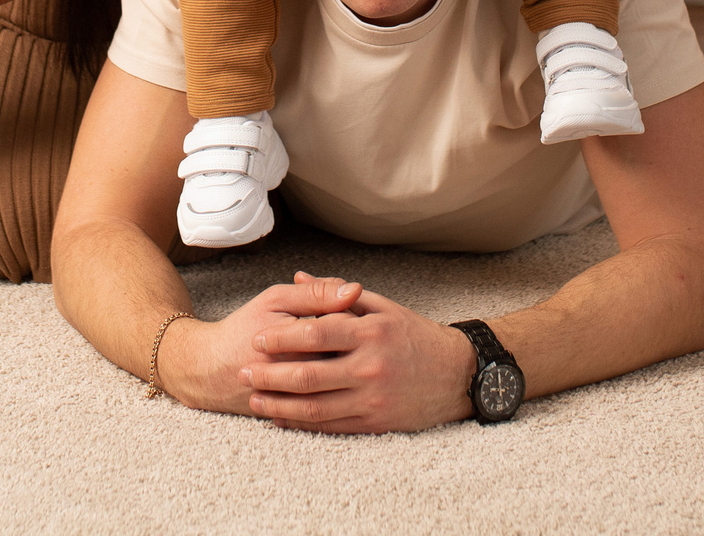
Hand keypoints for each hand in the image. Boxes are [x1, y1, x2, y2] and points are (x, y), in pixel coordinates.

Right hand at [158, 273, 361, 413]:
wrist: (211, 371)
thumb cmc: (245, 329)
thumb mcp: (275, 300)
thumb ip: (315, 292)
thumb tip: (355, 288)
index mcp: (302, 341)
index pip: (348, 326)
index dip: (349, 313)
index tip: (337, 310)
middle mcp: (306, 373)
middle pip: (352, 355)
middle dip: (351, 342)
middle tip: (336, 334)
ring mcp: (305, 399)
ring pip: (345, 379)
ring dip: (346, 364)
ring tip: (329, 353)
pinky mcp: (302, 415)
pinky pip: (334, 400)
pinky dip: (336, 385)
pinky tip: (326, 372)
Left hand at [240, 274, 478, 432]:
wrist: (459, 375)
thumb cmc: (417, 336)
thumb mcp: (383, 307)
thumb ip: (338, 296)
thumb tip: (299, 276)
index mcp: (370, 332)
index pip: (315, 334)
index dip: (282, 338)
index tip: (258, 339)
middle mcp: (370, 366)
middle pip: (308, 375)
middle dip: (270, 375)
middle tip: (244, 372)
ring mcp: (373, 398)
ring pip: (315, 407)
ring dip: (279, 406)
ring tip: (254, 400)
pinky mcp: (376, 423)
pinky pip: (331, 427)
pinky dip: (302, 424)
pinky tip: (282, 419)